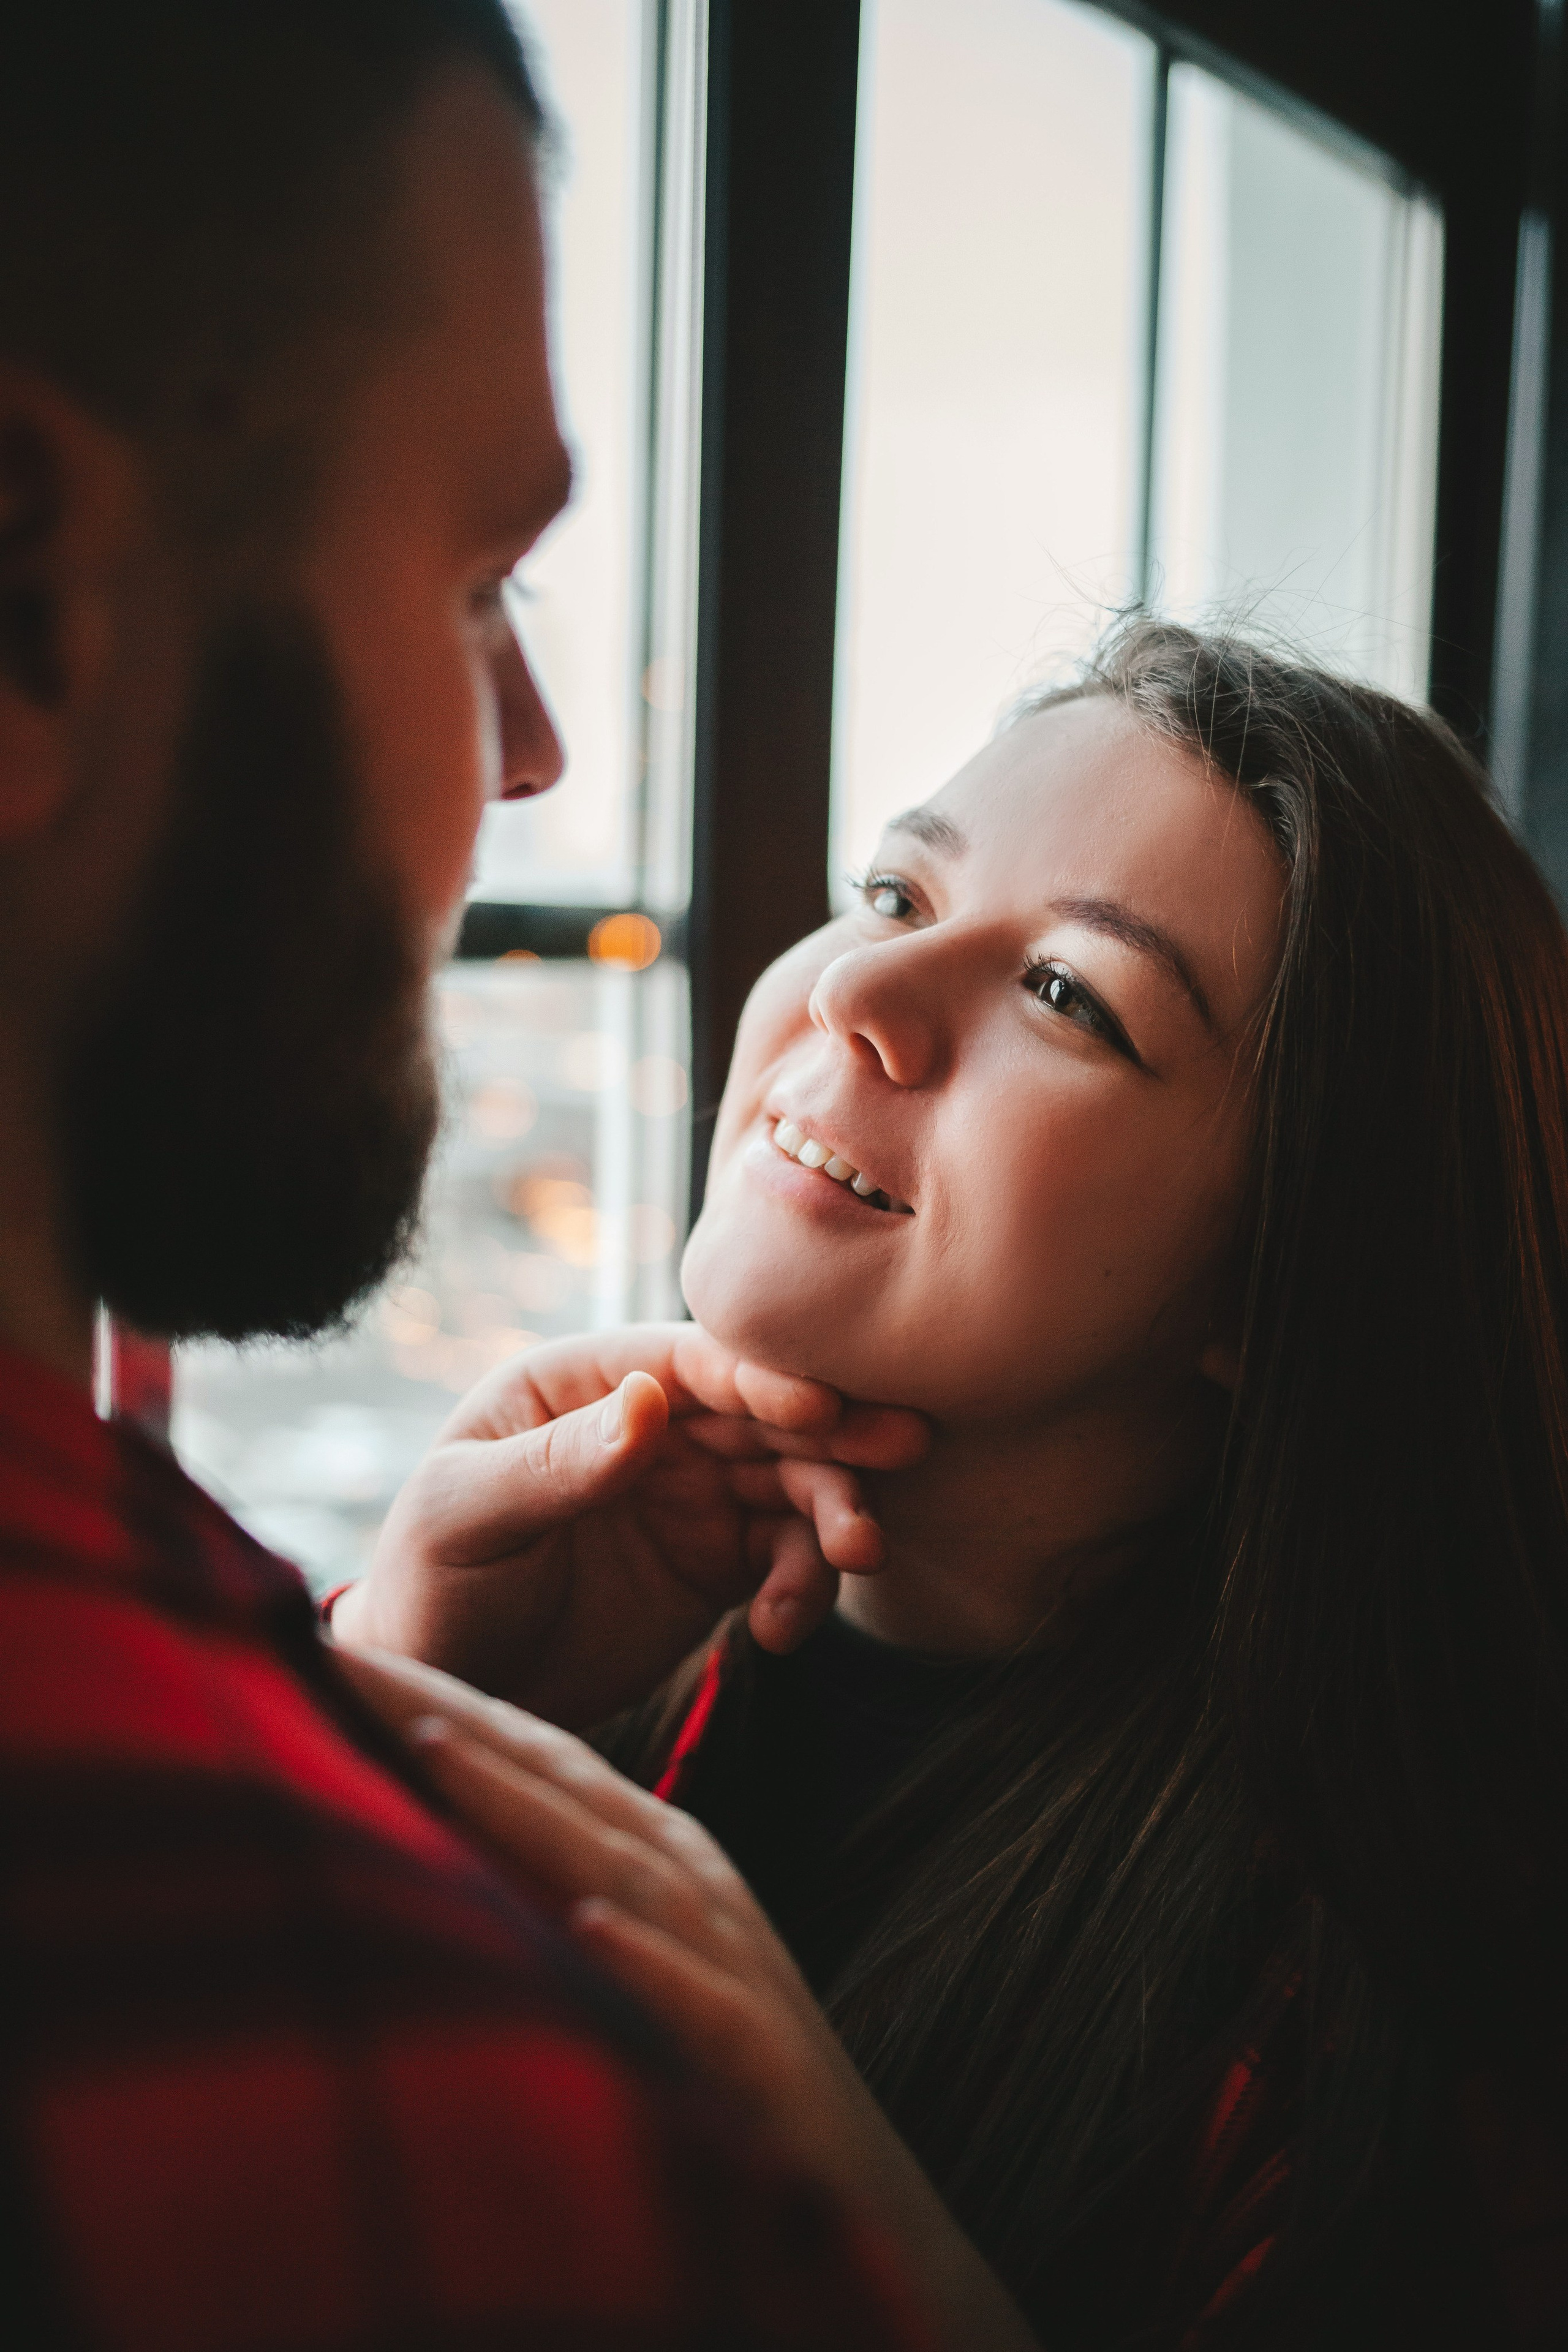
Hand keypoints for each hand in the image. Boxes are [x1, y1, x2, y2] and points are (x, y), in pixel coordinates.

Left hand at [331, 1323, 927, 1728]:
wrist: (447, 1693)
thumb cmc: (431, 1583)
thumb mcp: (468, 1514)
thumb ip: (556, 1463)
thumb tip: (647, 1401)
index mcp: (584, 1384)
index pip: (686, 1362)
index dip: (759, 1376)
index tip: (820, 1404)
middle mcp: (649, 1427)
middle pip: (761, 1414)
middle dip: (833, 1432)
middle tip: (903, 1446)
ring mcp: (690, 1495)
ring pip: (791, 1483)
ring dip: (834, 1512)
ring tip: (859, 1556)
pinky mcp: (715, 1566)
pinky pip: (784, 1560)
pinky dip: (801, 1588)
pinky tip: (781, 1631)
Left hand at [334, 1644, 1038, 2351]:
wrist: (861, 2201)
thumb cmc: (725, 2074)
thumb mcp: (630, 1960)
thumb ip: (550, 1892)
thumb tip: (423, 1840)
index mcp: (653, 1857)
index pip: (530, 1760)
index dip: (434, 1701)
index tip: (329, 1652)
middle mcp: (687, 1885)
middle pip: (557, 1780)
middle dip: (448, 1715)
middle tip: (339, 1653)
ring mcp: (727, 1961)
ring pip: (615, 1866)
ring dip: (523, 1805)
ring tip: (430, 1744)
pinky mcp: (758, 2053)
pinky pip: (695, 1999)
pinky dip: (643, 1960)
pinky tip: (588, 1928)